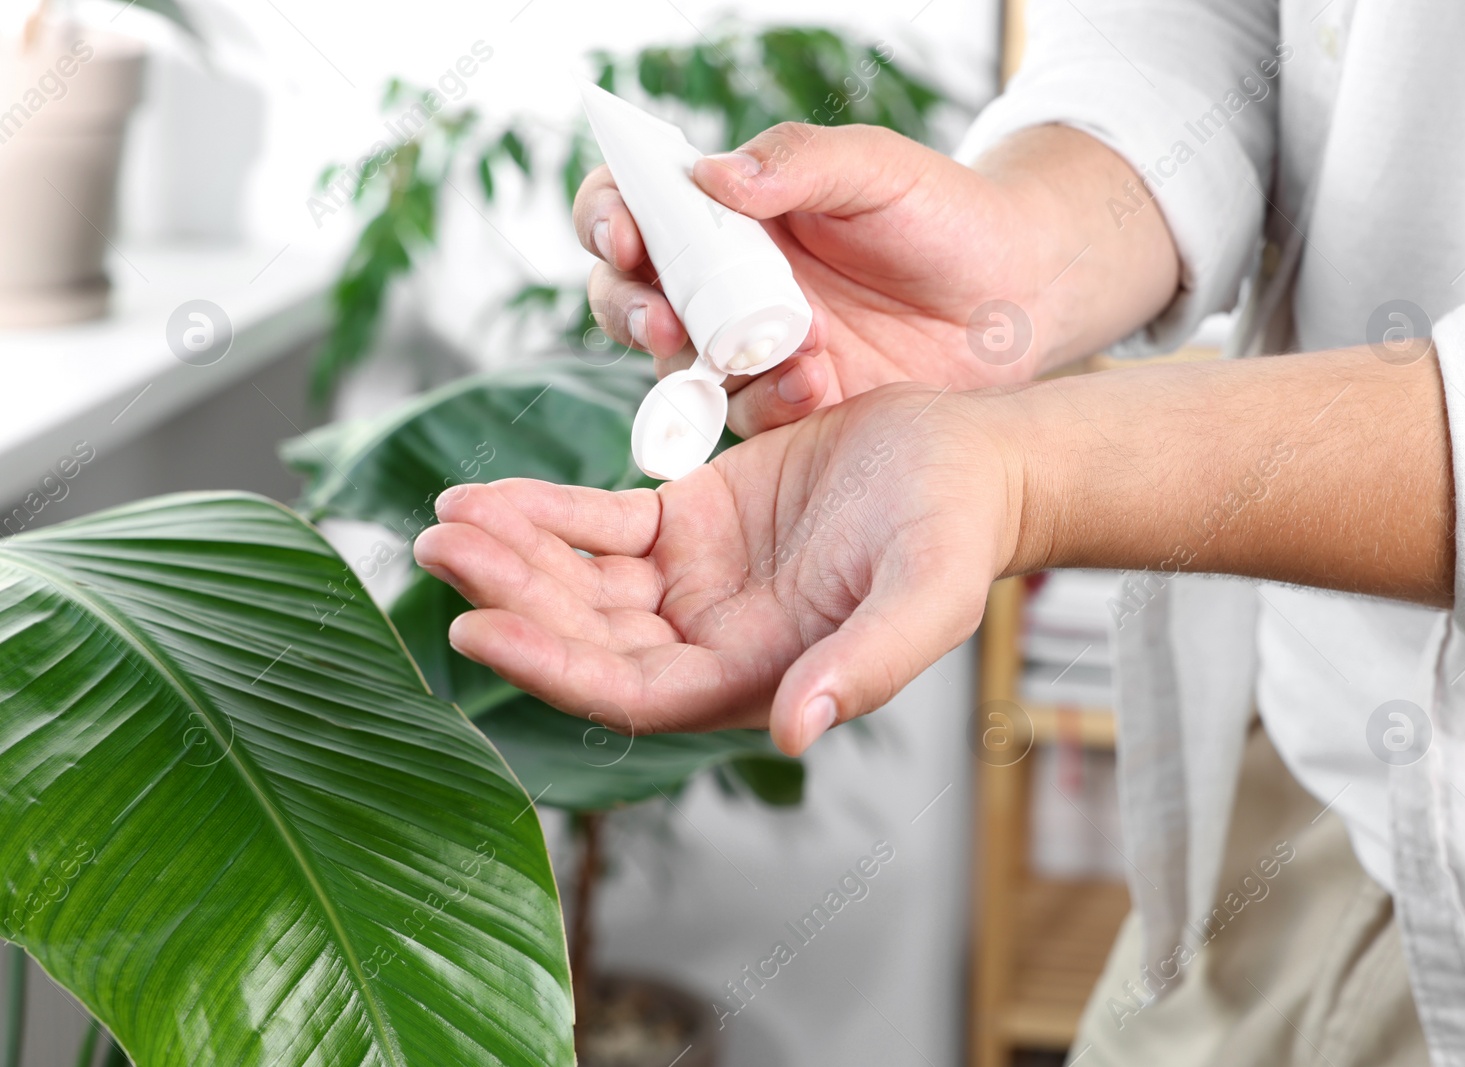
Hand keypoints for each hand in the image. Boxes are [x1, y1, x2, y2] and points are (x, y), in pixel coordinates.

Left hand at [412, 384, 1014, 753]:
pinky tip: (492, 494)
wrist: (967, 461)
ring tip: (446, 515)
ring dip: (514, 551)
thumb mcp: (925, 596)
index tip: (478, 629)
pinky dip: (545, 509)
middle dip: (512, 595)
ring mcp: (694, 582)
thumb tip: (797, 731)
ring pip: (581, 579)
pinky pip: (601, 522)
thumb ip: (866, 665)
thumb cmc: (957, 533)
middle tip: (440, 548)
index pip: (633, 691)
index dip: (554, 667)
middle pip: (588, 633)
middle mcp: (710, 641)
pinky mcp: (690, 521)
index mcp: (755, 677)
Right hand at [573, 122, 1175, 436]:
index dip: (608, 218)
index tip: (626, 235)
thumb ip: (799, 162)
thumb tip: (711, 175)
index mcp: (727, 211)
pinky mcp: (788, 405)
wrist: (1014, 299)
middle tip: (665, 319)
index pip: (633, 205)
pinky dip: (768, 405)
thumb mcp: (877, 169)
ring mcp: (749, 349)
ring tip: (776, 352)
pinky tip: (817, 386)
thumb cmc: (945, 215)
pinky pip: (746, 417)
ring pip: (676, 367)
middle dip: (629, 308)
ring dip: (701, 365)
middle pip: (628, 296)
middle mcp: (722, 281)